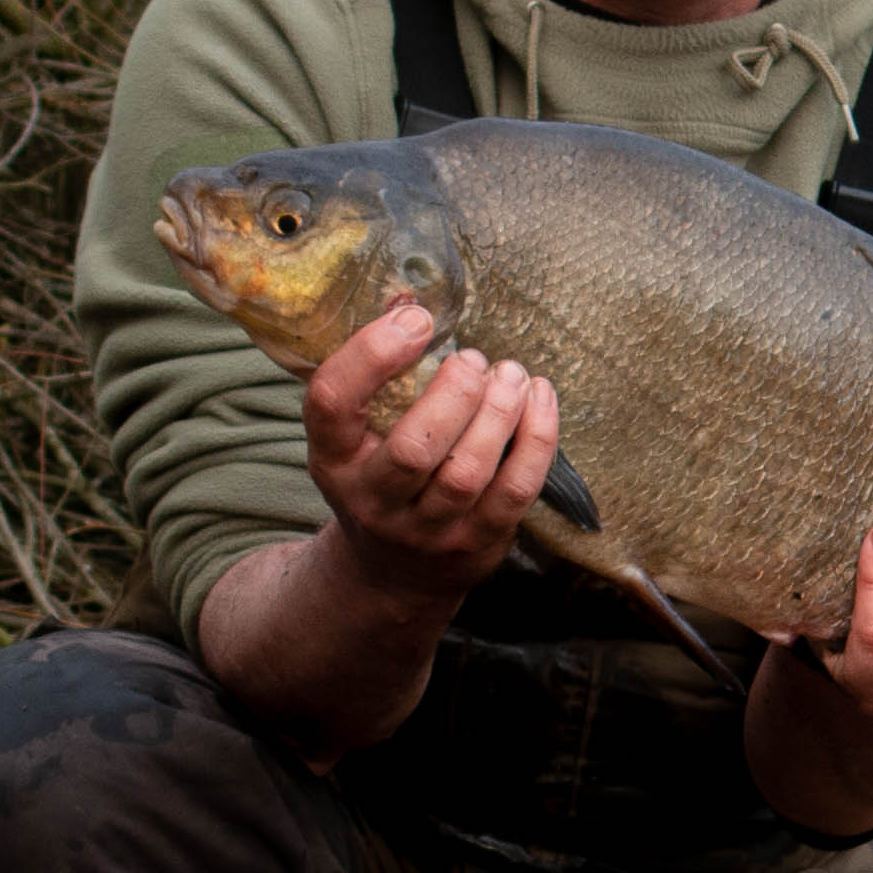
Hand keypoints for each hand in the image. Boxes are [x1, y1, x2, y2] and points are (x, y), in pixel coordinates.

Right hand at [303, 303, 558, 608]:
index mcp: (334, 460)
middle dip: (456, 391)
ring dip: (500, 411)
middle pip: (415, 447)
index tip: (415, 319)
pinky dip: (537, 438)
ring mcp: (427, 530)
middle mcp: (374, 501)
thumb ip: (378, 374)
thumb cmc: (380, 475)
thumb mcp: (358, 434)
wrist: (393, 573)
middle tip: (476, 360)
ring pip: (468, 471)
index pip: (332, 403)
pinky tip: (540, 398)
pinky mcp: (478, 543)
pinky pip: (515, 489)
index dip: (371, 354)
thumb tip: (411, 299)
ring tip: (512, 374)